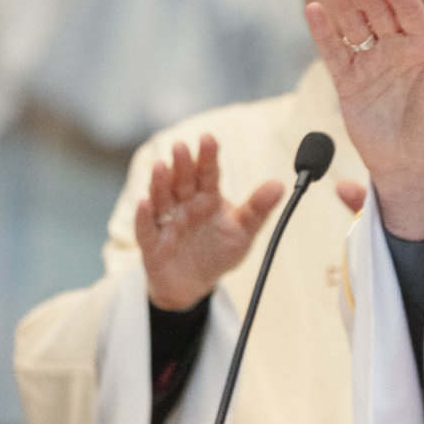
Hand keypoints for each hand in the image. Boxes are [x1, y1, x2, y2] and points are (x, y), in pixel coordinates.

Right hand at [136, 135, 284, 310]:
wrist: (193, 284)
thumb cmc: (218, 251)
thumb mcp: (243, 232)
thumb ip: (258, 209)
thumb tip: (280, 185)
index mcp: (207, 197)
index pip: (208, 173)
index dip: (207, 156)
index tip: (208, 139)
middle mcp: (184, 204)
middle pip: (182, 181)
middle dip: (181, 164)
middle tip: (182, 146)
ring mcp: (166, 222)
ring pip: (161, 198)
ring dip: (160, 183)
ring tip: (161, 166)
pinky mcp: (152, 244)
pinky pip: (146, 229)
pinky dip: (143, 216)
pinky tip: (144, 203)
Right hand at [305, 0, 423, 238]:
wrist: (411, 165)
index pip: (408, 10)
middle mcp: (397, 48)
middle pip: (378, 11)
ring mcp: (371, 62)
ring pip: (354, 25)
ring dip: (343, 3)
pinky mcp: (349, 81)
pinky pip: (335, 52)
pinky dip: (324, 32)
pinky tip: (314, 10)